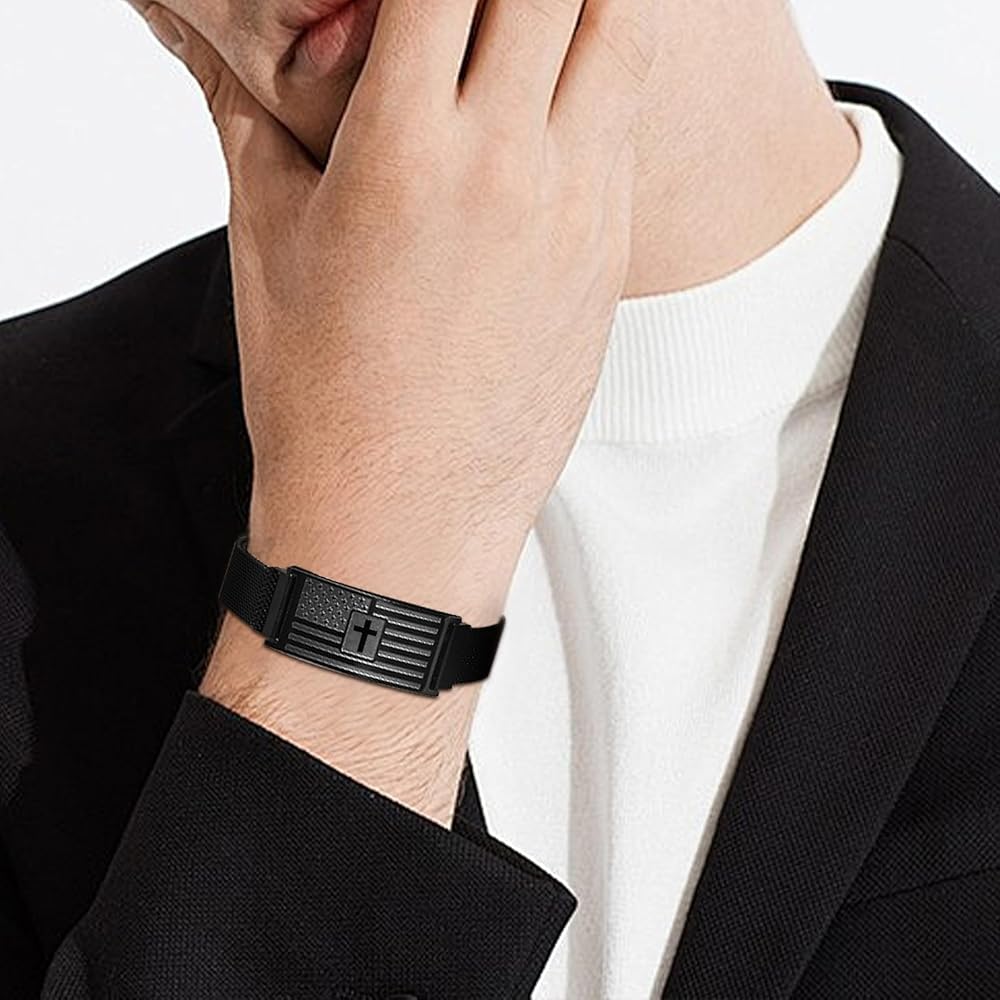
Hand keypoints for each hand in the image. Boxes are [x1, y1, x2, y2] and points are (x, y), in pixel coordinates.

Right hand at [143, 0, 662, 824]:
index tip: (423, 0)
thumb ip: (259, 124)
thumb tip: (244, 58)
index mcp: (404, 146)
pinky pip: (626, 129)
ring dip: (579, 7)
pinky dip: (598, 86)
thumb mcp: (268, 248)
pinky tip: (554, 108)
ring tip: (531, 32)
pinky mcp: (608, 257)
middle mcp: (506, 164)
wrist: (402, 517)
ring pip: (619, 35)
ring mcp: (576, 210)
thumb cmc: (323, 397)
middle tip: (481, 17)